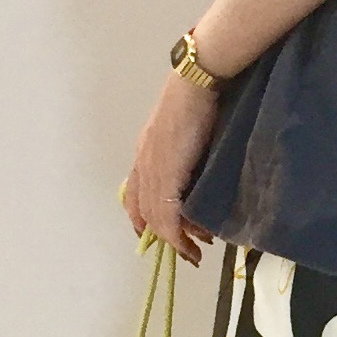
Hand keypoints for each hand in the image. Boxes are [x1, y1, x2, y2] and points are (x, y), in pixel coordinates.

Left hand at [124, 74, 219, 264]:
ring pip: (155, 217)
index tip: (161, 234)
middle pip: (145, 211)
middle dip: (165, 235)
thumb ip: (186, 153)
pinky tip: (190, 244)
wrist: (196, 85)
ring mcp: (152, 170)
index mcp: (146, 152)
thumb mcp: (188, 130)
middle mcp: (143, 164)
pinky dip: (178, 235)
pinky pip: (166, 215)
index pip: (136, 193)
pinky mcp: (165, 175)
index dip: (145, 218)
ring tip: (194, 251)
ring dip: (175, 239)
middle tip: (187, 250)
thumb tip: (200, 175)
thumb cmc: (198, 99)